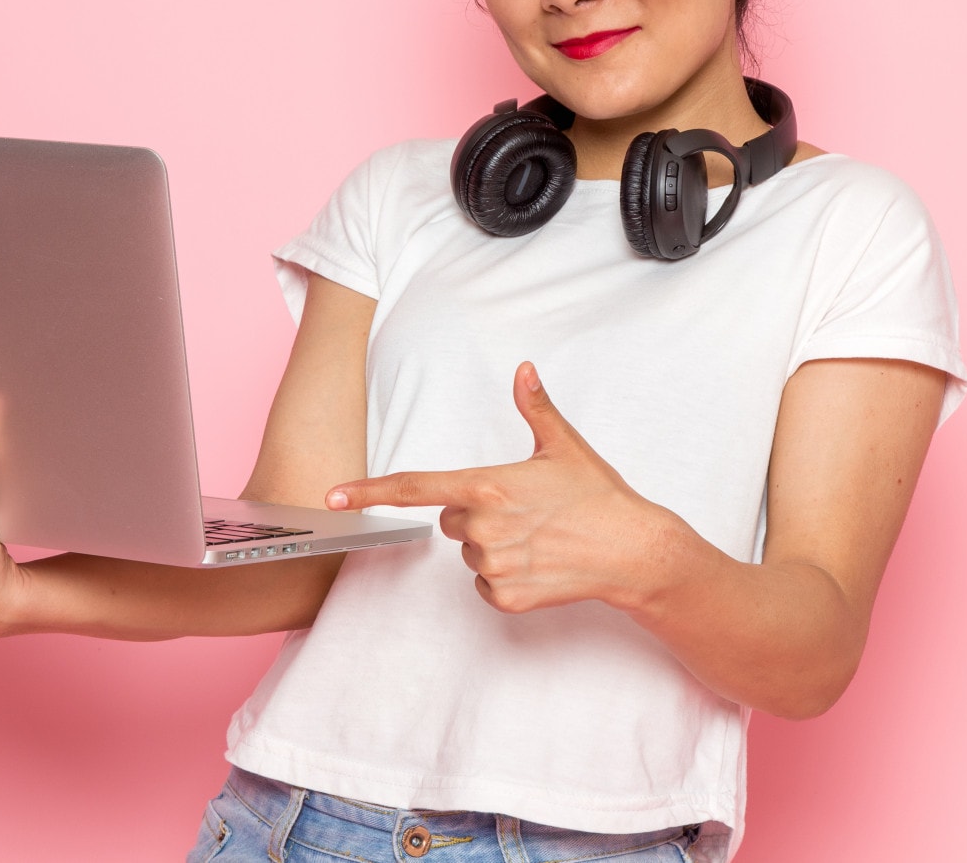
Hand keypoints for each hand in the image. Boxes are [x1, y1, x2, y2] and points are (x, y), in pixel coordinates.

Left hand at [324, 362, 680, 613]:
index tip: (333, 494)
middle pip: (451, 521)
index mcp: (488, 485)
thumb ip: (535, 407)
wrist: (633, 550)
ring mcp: (494, 564)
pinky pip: (484, 585)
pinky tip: (540, 564)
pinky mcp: (506, 597)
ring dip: (494, 546)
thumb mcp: (565, 446)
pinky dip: (506, 577)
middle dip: (477, 514)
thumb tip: (523, 369)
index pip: (415, 486)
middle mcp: (484, 526)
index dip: (370, 490)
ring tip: (539, 538)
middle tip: (523, 510)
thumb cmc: (598, 495)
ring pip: (469, 554)